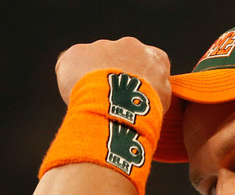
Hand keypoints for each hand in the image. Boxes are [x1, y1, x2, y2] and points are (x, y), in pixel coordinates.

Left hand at [55, 37, 171, 113]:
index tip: (132, 93)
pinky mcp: (78, 52)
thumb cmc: (143, 110)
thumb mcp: (163, 102)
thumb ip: (157, 91)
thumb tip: (149, 95)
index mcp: (154, 57)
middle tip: (111, 99)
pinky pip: (71, 65)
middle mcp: (130, 45)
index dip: (138, 79)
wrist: (118, 107)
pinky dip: (71, 79)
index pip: (148, 64)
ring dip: (92, 77)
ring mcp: (102, 46)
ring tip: (93, 101)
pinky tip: (76, 96)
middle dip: (113, 75)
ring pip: (94, 61)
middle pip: (118, 59)